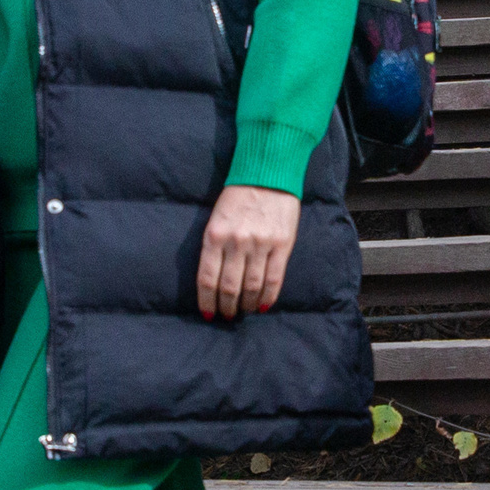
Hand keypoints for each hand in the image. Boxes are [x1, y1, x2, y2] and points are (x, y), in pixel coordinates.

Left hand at [198, 185, 300, 319]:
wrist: (267, 173)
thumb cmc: (238, 197)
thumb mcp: (216, 218)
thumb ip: (214, 246)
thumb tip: (213, 280)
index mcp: (214, 235)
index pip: (207, 279)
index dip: (207, 301)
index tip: (209, 314)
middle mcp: (236, 242)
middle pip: (229, 287)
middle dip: (227, 307)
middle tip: (227, 316)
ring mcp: (260, 244)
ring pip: (251, 286)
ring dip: (247, 305)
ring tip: (245, 311)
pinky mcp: (282, 244)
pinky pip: (274, 278)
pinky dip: (267, 296)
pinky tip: (262, 306)